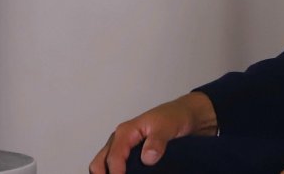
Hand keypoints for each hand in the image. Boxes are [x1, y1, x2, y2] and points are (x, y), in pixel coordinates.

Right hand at [88, 92, 216, 173]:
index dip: (116, 173)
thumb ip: (157, 141)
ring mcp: (122, 148)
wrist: (183, 116)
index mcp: (126, 132)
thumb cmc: (173, 117)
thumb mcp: (167, 127)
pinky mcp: (128, 155)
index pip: (113, 157)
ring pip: (103, 165)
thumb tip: (147, 157)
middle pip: (100, 163)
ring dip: (109, 173)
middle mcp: (120, 139)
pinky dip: (115, 172)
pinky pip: (114, 166)